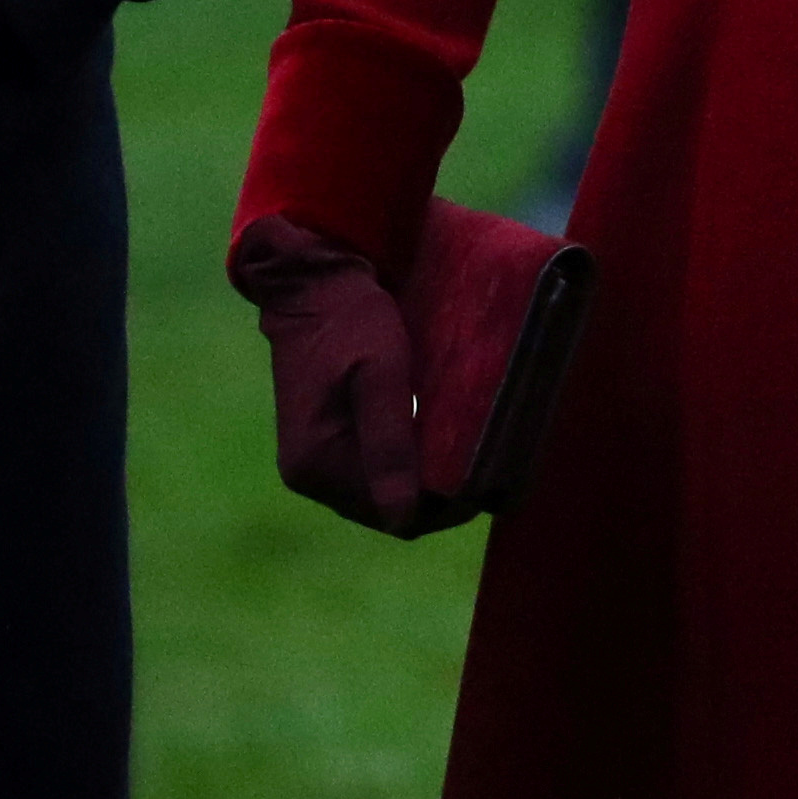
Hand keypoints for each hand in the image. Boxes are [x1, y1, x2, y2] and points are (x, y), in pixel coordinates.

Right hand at [228, 215, 472, 539]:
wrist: (312, 280)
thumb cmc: (351, 320)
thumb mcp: (380, 373)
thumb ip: (389, 444)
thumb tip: (403, 518)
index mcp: (317, 464)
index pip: (392, 516)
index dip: (444, 509)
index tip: (489, 487)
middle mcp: (308, 473)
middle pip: (387, 509)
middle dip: (439, 499)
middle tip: (489, 473)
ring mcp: (313, 458)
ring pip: (382, 492)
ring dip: (425, 483)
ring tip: (471, 460)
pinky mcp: (324, 438)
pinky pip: (373, 469)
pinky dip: (408, 464)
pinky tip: (438, 445)